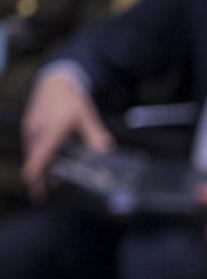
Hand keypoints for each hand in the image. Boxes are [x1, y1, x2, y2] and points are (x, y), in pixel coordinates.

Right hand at [21, 70, 112, 197]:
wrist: (55, 83)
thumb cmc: (71, 100)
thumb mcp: (87, 117)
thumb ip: (95, 135)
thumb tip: (105, 151)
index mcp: (52, 128)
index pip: (42, 153)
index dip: (37, 171)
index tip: (34, 186)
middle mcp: (37, 130)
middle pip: (35, 159)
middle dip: (38, 177)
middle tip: (42, 194)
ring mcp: (30, 130)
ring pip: (32, 155)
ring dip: (38, 170)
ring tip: (46, 186)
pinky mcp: (29, 130)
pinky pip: (32, 149)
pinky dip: (38, 160)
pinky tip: (48, 169)